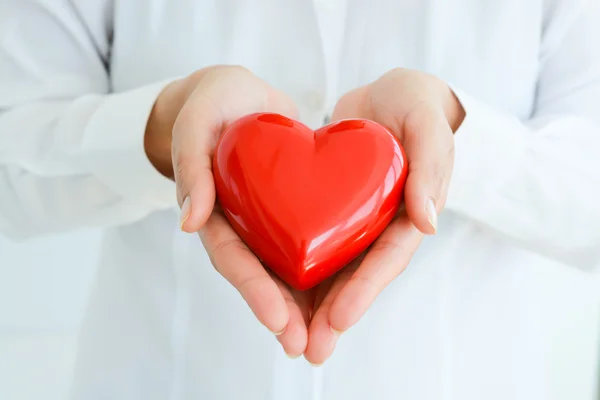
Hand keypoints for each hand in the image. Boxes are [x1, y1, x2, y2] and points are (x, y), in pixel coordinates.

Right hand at [145, 66, 309, 356]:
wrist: (240, 95)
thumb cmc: (213, 102)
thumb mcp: (197, 122)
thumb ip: (191, 165)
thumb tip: (189, 222)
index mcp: (215, 211)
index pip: (232, 257)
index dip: (254, 289)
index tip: (277, 320)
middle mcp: (242, 225)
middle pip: (261, 277)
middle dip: (283, 314)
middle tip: (306, 347)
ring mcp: (267, 222)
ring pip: (287, 270)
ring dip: (306, 307)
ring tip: (327, 340)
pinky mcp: (293, 210)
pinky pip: (310, 243)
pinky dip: (325, 271)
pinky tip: (346, 296)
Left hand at [304, 68, 464, 364]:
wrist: (388, 95)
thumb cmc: (417, 106)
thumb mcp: (428, 125)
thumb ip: (431, 167)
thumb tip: (427, 222)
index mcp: (409, 213)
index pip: (387, 258)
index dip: (365, 290)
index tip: (339, 318)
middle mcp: (380, 225)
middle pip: (357, 276)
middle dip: (334, 315)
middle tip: (309, 349)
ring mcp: (355, 220)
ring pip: (332, 268)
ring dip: (311, 306)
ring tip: (289, 339)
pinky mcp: (330, 208)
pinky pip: (312, 240)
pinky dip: (296, 267)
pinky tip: (273, 292)